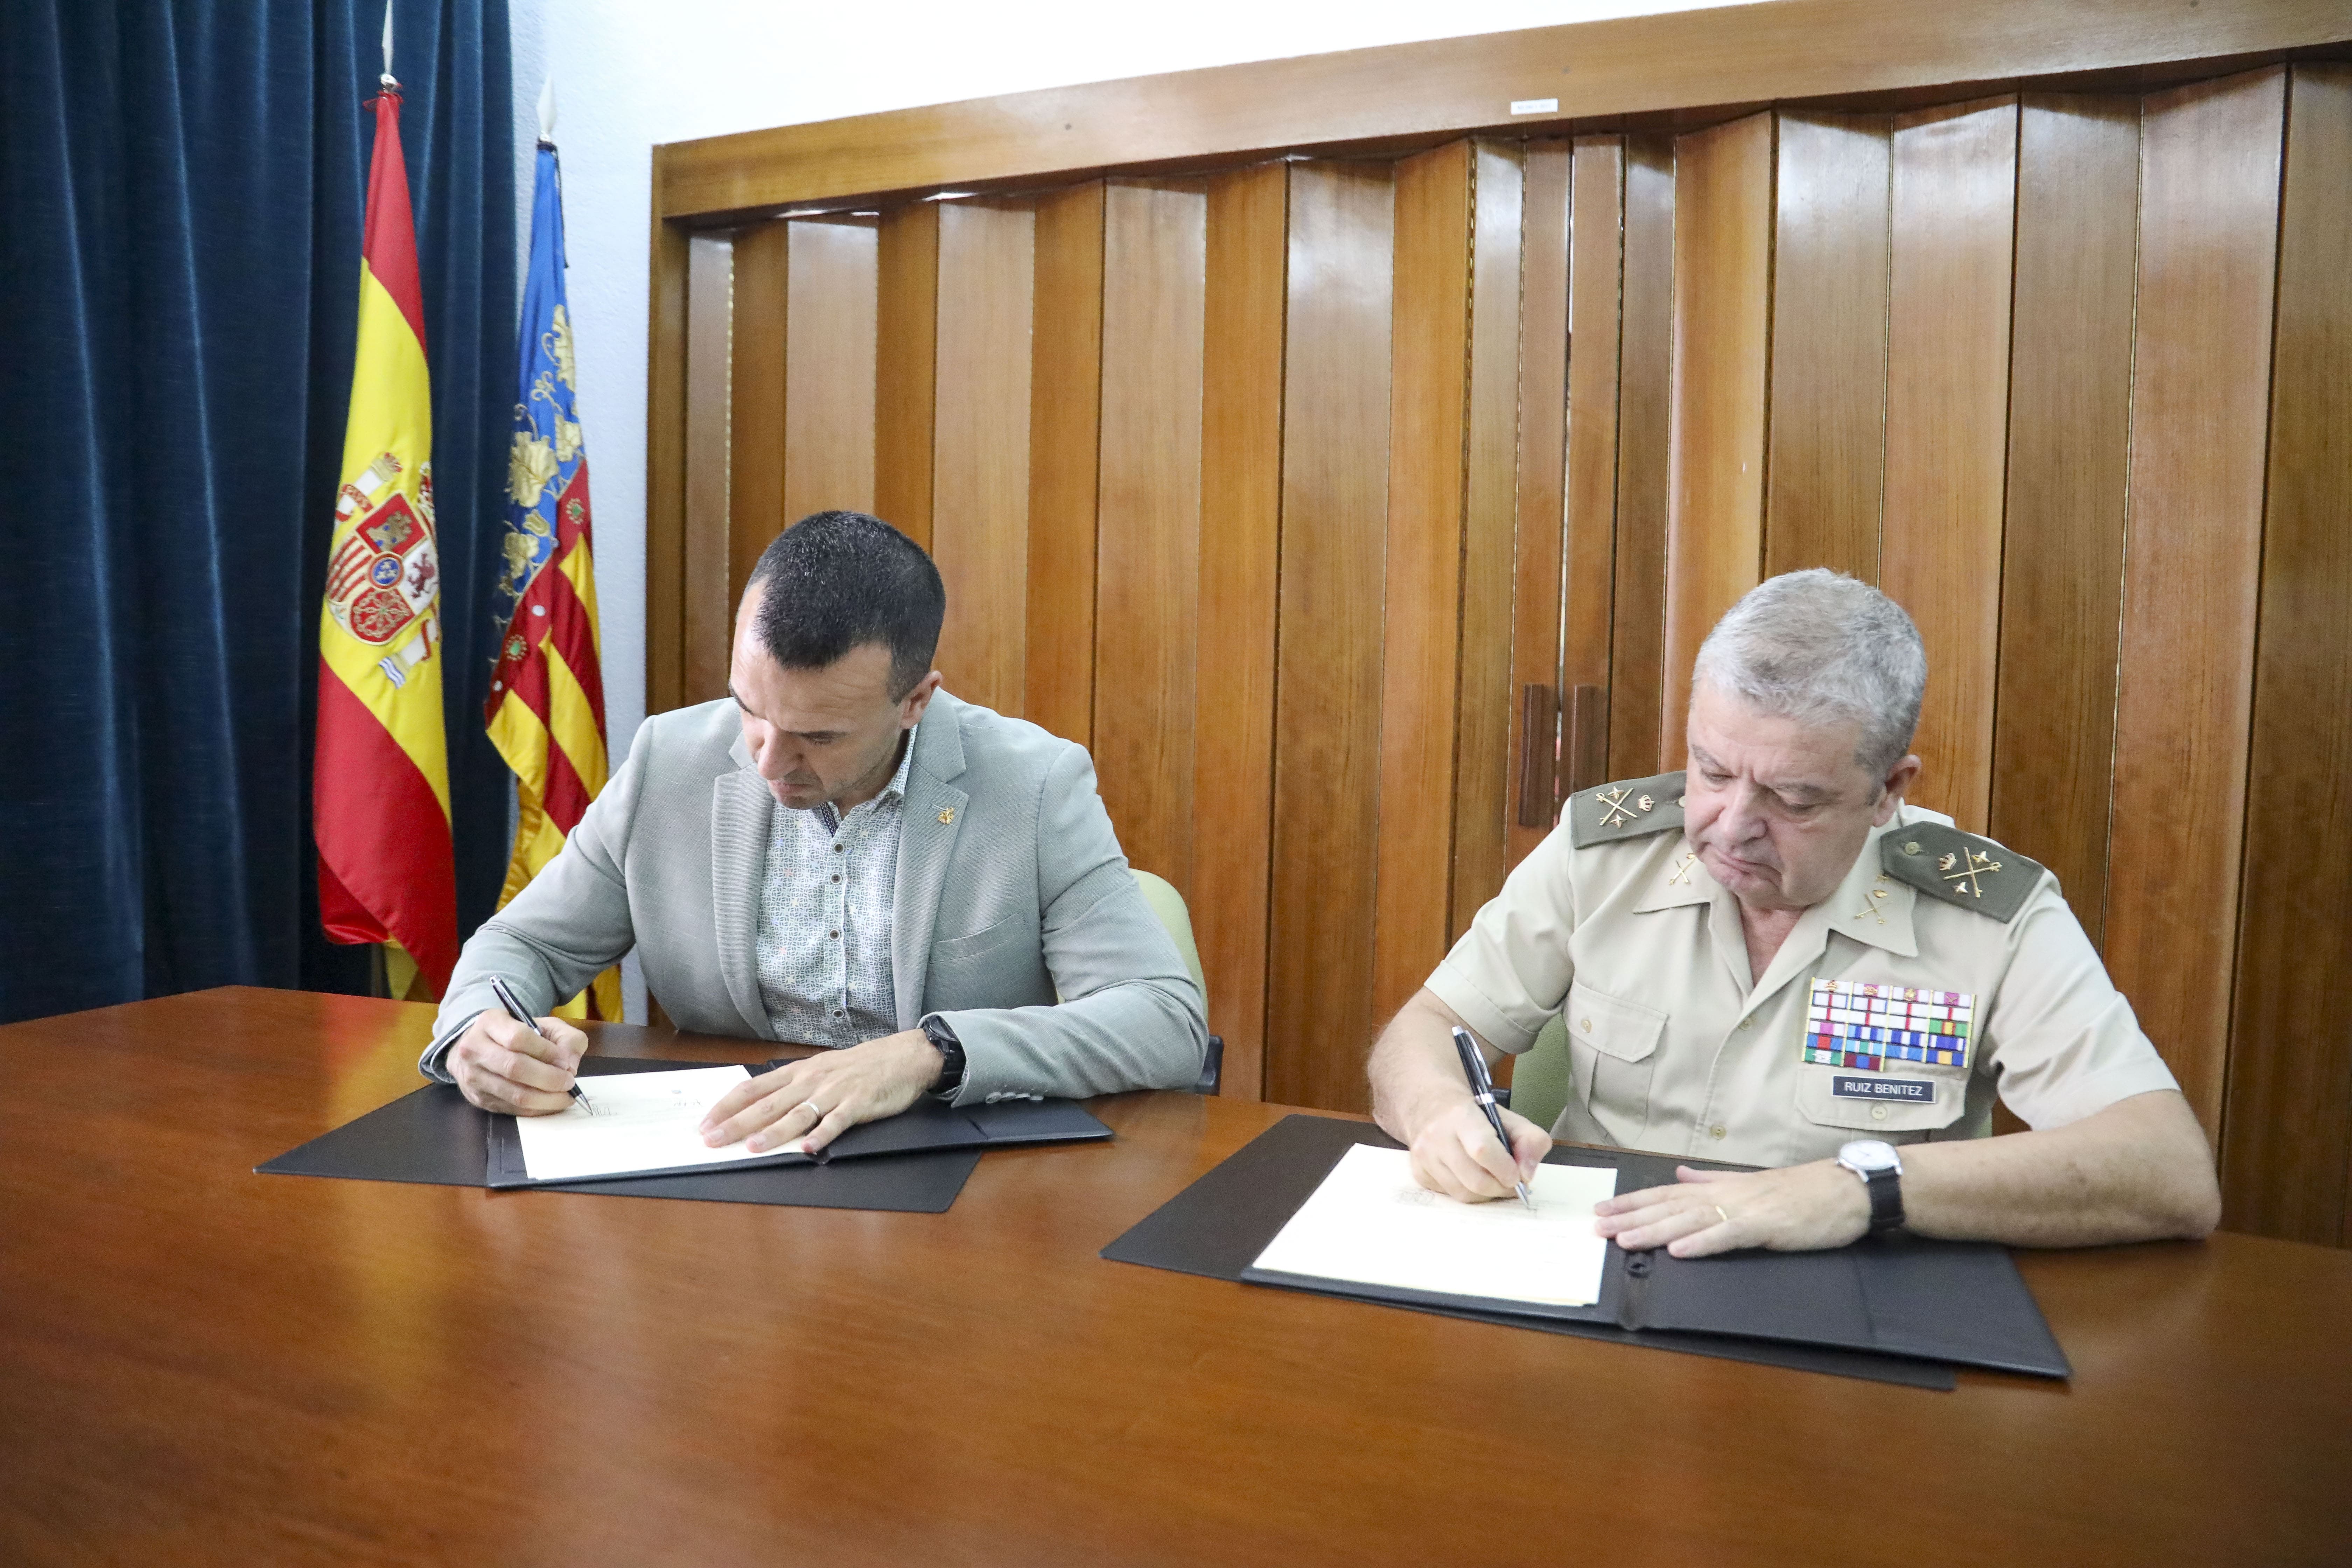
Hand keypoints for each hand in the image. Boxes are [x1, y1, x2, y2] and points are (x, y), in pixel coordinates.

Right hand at [448, 1009, 587, 1115]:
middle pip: (514, 1068)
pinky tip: (551, 1103)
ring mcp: (473, 1076)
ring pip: (514, 1094)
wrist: (483, 1048)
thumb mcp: (546, 1025)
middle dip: (549, 1079)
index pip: (518, 1038)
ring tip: (565, 1096)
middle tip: (569, 1082)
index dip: (546, 1052)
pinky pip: (512, 1109)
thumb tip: (570, 1066)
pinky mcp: (478, 1099)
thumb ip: (566, 1039)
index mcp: (490, 1022)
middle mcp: (474, 1049)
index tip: (565, 1062)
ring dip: (546, 1099)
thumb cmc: (519, 1035)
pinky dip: (536, 1109)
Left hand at [696, 1028, 943, 1155]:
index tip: (704, 1123)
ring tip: (753, 1146)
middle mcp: (811, 1080)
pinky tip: (810, 1148)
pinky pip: (838, 1121)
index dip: (726, 1107)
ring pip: (798, 1114)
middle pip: (768, 1104)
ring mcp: (834, 1092)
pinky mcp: (858, 1102)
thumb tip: (757, 1107)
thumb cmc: (858, 1066)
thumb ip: (791, 1087)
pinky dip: (823, 1134)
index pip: (752, 1089)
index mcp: (797, 1072)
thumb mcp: (819, 1069)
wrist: (902, 1056)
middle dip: (737, 1123)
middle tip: (712, 1140)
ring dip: (774, 1132)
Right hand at [1405, 1099, 1549, 1202]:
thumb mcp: (1509, 1118)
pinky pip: (1450, 1196)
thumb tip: (1527, 1175)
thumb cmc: (1476, 1115)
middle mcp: (1436, 1136)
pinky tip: (1471, 1177)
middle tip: (1510, 1183)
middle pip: (1475, 1180)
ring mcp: (1424, 1157)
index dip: (1504, 1169)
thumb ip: (1530, 1141)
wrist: (1433, 1107)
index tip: (1517, 1175)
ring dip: (1486, 1195)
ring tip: (1495, 1181)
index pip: (1482, 1150)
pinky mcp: (1419, 1173)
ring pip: (1463, 1194)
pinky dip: (1468, 1192)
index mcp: (1461, 1117)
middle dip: (1500, 1188)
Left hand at [1593, 1160, 1871, 1256]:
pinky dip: (1701, 1243)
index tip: (1603, 1209)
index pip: (1666, 1194)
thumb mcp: (1749, 1183)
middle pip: (1669, 1206)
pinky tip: (1677, 1251)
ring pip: (1689, 1220)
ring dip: (1654, 1230)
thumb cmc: (1800, 1192)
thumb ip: (1712, 1181)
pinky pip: (1726, 1235)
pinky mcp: (1764, 1226)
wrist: (1843, 1190)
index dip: (1633, 1202)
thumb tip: (1681, 1176)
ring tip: (1623, 1239)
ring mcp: (1743, 1209)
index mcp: (1720, 1187)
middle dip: (1630, 1217)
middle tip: (1596, 1227)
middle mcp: (1725, 1195)